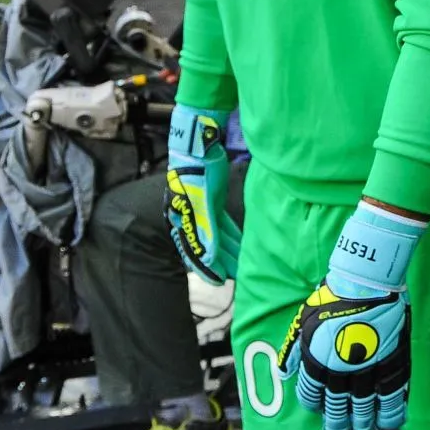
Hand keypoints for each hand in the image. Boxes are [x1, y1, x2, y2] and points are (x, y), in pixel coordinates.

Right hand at [165, 104, 239, 283]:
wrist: (199, 147)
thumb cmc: (197, 173)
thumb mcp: (204, 202)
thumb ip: (207, 230)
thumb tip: (208, 259)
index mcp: (184, 223)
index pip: (196, 253)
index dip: (208, 269)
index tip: (221, 282)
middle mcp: (191, 220)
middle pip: (209, 248)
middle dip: (223, 262)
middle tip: (240, 276)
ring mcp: (203, 212)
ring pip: (218, 237)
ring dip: (230, 250)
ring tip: (244, 264)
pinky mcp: (213, 203)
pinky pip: (223, 225)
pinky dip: (233, 235)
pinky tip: (243, 243)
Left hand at [279, 201, 424, 429]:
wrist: (366, 279)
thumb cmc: (332, 296)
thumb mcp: (304, 321)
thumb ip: (294, 351)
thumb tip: (283, 374)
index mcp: (318, 360)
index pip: (313, 394)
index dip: (315, 404)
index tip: (318, 408)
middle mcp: (342, 369)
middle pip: (340, 406)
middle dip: (339, 421)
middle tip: (339, 429)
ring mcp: (369, 366)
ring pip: (367, 404)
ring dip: (365, 421)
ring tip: (364, 428)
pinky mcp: (392, 359)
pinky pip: (394, 391)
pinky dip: (394, 408)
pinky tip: (392, 418)